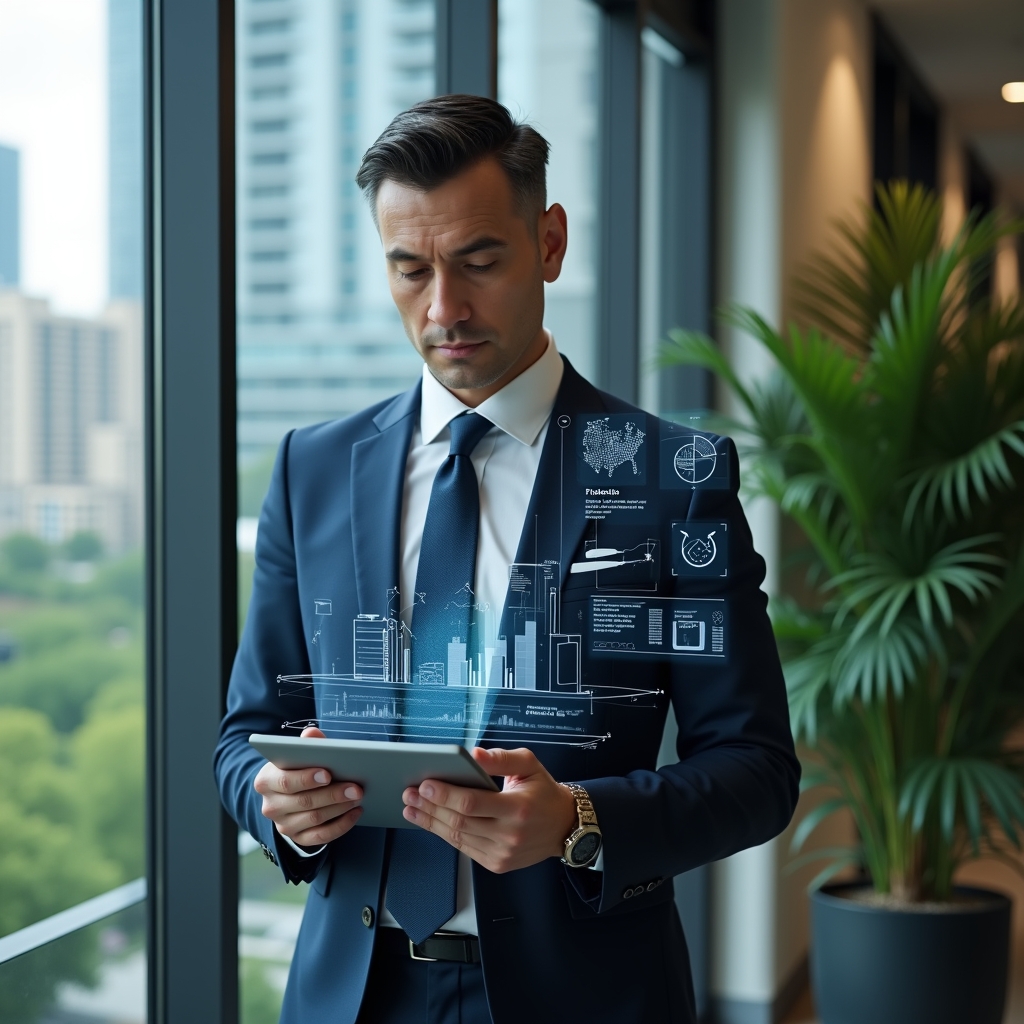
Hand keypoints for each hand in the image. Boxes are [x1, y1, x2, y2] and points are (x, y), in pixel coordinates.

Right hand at [254, 726, 362, 846]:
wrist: (287, 794)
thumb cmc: (297, 768)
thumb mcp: (297, 754)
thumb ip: (307, 743)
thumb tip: (312, 733)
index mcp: (266, 781)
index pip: (285, 781)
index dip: (306, 778)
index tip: (328, 774)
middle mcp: (271, 806)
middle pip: (303, 801)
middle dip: (332, 794)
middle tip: (356, 788)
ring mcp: (283, 825)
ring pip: (314, 819)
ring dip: (339, 808)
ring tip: (358, 797)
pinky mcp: (298, 838)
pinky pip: (320, 837)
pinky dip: (341, 826)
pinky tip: (355, 813)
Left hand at [401, 747, 577, 873]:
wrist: (564, 827)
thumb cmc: (543, 792)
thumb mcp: (529, 764)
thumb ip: (500, 758)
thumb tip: (472, 754)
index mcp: (517, 808)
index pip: (472, 803)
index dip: (445, 795)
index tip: (424, 784)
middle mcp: (509, 835)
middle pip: (459, 822)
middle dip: (430, 807)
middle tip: (409, 793)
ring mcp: (502, 853)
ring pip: (457, 838)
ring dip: (431, 822)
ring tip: (412, 807)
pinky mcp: (496, 864)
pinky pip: (464, 848)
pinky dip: (444, 834)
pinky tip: (431, 822)